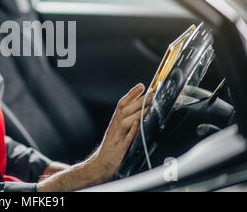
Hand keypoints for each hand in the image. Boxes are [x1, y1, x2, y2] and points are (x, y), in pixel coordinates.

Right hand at [37, 83, 152, 191]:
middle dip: (139, 101)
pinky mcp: (119, 150)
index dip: (131, 94)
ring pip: (126, 121)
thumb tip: (140, 111)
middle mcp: (115, 127)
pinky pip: (125, 139)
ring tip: (149, 106)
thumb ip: (127, 122)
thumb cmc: (111, 149)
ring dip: (137, 113)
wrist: (99, 165)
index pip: (122, 104)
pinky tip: (137, 125)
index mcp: (115, 122)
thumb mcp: (118, 132)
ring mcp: (116, 138)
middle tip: (152, 93)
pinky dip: (131, 131)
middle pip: (126, 110)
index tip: (142, 85)